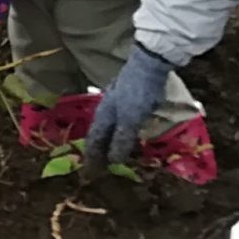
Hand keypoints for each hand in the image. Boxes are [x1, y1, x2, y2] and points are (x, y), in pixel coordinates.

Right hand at [83, 46, 174, 165]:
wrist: (149, 64)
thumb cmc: (138, 93)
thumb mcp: (130, 119)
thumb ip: (122, 139)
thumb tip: (112, 160)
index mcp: (103, 116)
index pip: (94, 142)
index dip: (91, 158)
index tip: (89, 174)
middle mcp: (106, 110)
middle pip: (100, 136)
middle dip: (99, 153)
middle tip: (99, 169)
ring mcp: (117, 104)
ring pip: (110, 129)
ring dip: (110, 144)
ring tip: (112, 157)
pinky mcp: (129, 99)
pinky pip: (121, 123)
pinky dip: (121, 134)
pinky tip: (127, 136)